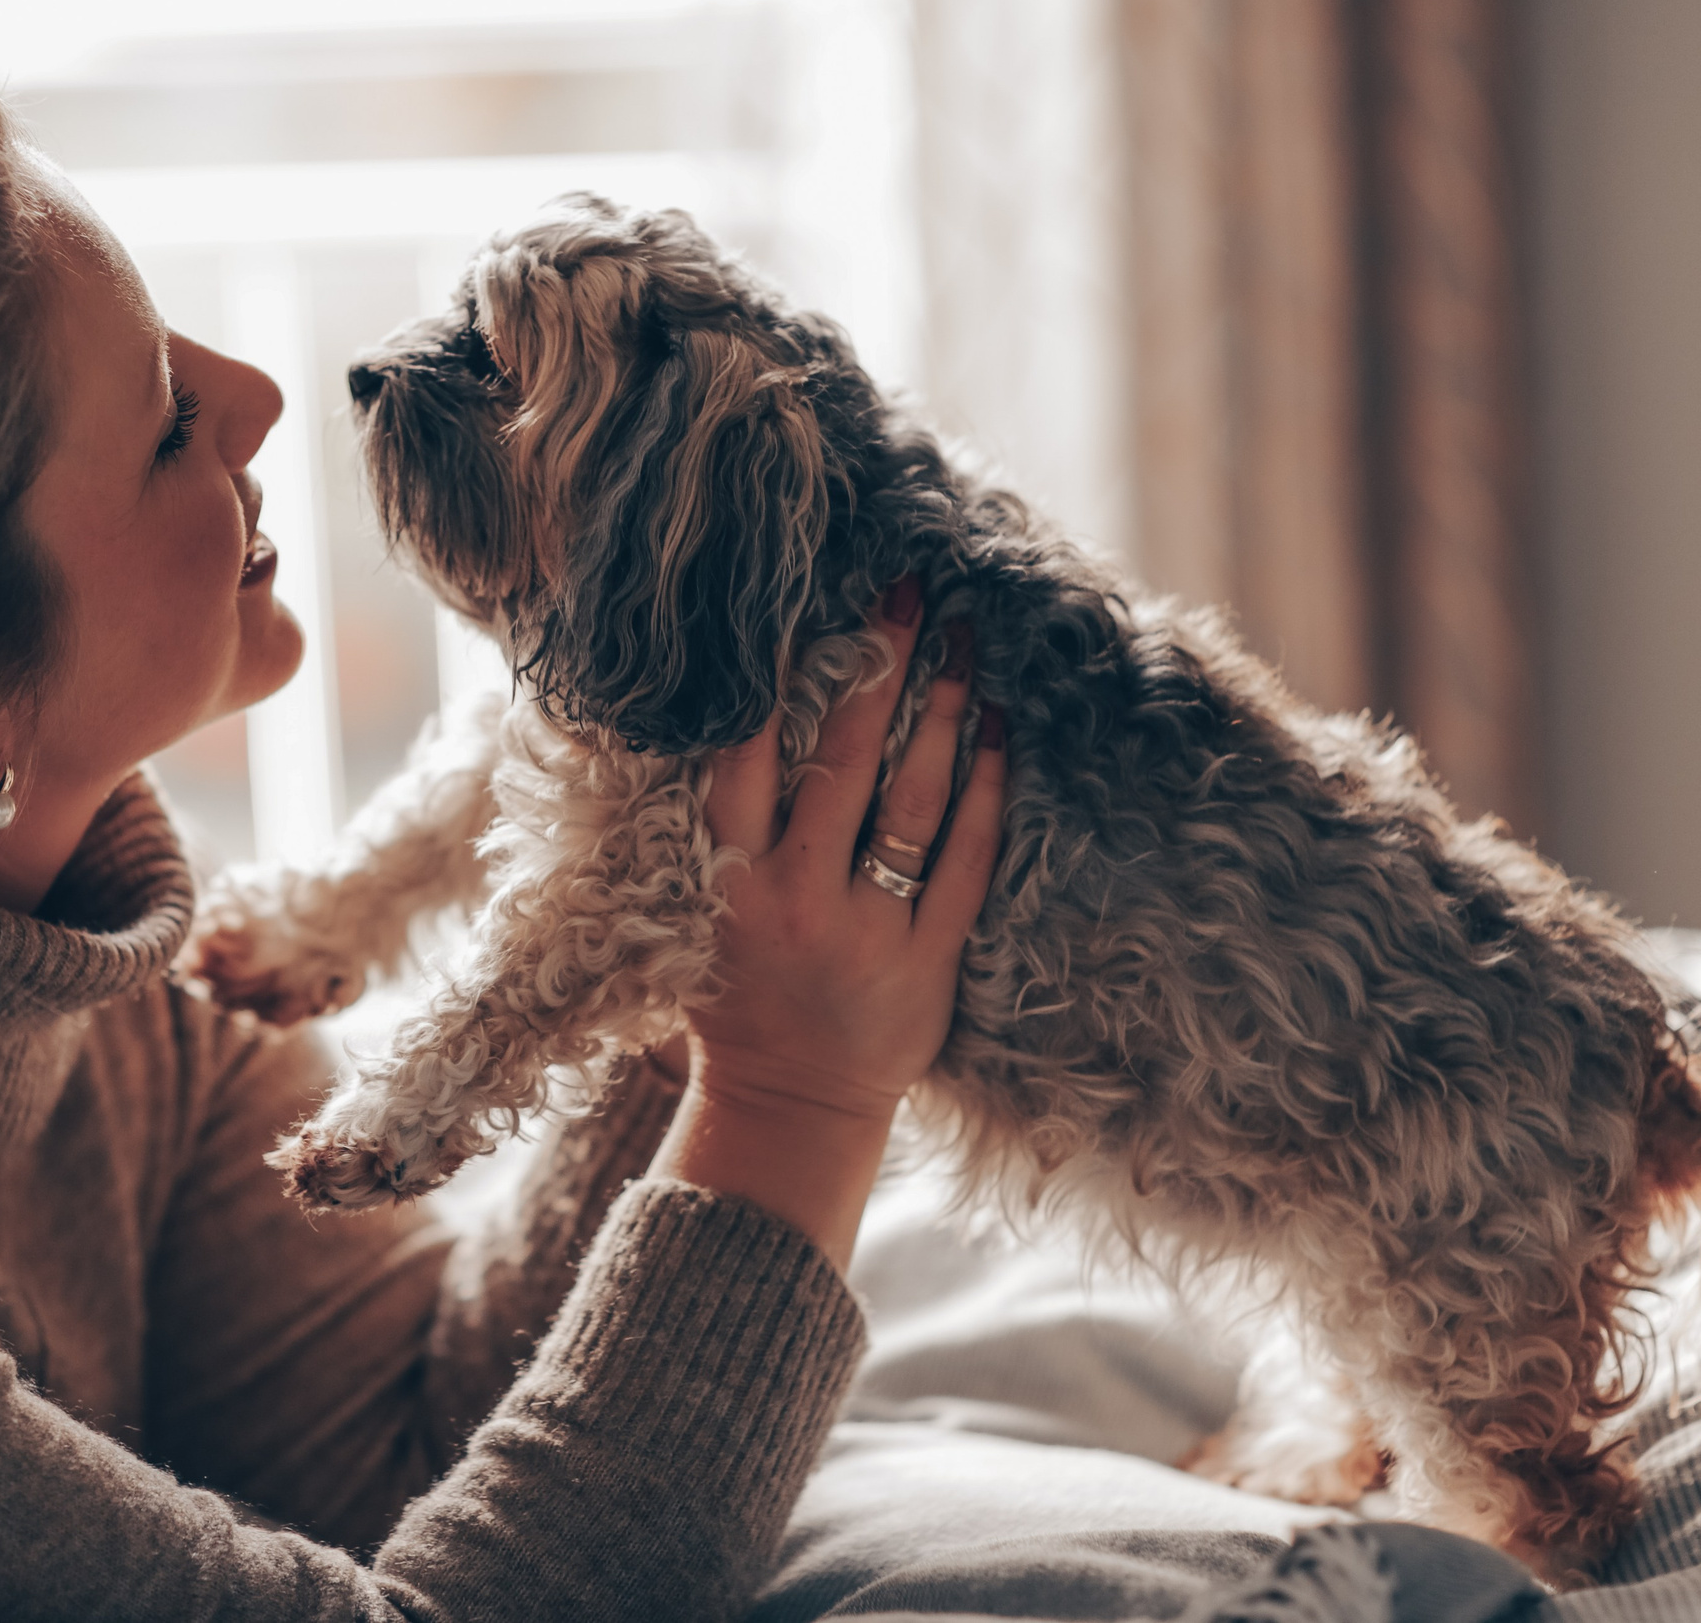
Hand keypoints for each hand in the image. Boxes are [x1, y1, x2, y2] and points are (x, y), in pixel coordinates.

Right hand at [685, 583, 1005, 1122]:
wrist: (785, 1110)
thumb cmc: (736, 999)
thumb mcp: (700, 911)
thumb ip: (718, 828)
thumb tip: (735, 714)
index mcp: (727, 878)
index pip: (745, 755)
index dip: (776, 676)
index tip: (808, 605)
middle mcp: (794, 895)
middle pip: (842, 760)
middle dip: (878, 667)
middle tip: (910, 591)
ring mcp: (866, 930)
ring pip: (912, 802)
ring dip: (942, 714)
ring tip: (964, 647)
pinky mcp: (928, 963)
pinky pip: (968, 863)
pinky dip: (988, 794)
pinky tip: (999, 735)